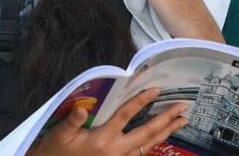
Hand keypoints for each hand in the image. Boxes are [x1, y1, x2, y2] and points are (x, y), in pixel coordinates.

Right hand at [30, 88, 187, 155]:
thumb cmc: (55, 152)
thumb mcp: (59, 135)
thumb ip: (72, 121)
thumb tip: (82, 107)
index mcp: (101, 140)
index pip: (125, 116)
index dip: (140, 102)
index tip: (155, 90)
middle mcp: (115, 151)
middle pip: (146, 132)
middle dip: (167, 118)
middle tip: (183, 107)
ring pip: (149, 145)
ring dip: (167, 131)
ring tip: (182, 120)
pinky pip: (142, 154)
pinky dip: (155, 143)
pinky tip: (164, 135)